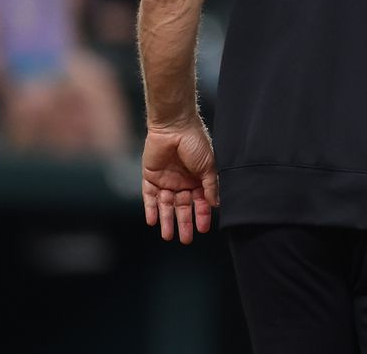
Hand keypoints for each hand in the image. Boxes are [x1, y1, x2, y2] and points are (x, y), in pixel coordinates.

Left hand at [142, 118, 219, 243]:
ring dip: (167, 220)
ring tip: (168, 236)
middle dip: (184, 223)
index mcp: (199, 179)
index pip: (200, 202)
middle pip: (183, 207)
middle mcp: (183, 182)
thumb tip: (215, 205)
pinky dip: (151, 209)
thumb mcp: (209, 165)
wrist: (174, 126)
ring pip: (166, 205)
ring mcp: (167, 180)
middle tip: (186, 239)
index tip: (203, 229)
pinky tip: (153, 222)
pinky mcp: (151, 177)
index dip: (202, 215)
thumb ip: (210, 186)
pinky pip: (150, 197)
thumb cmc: (196, 143)